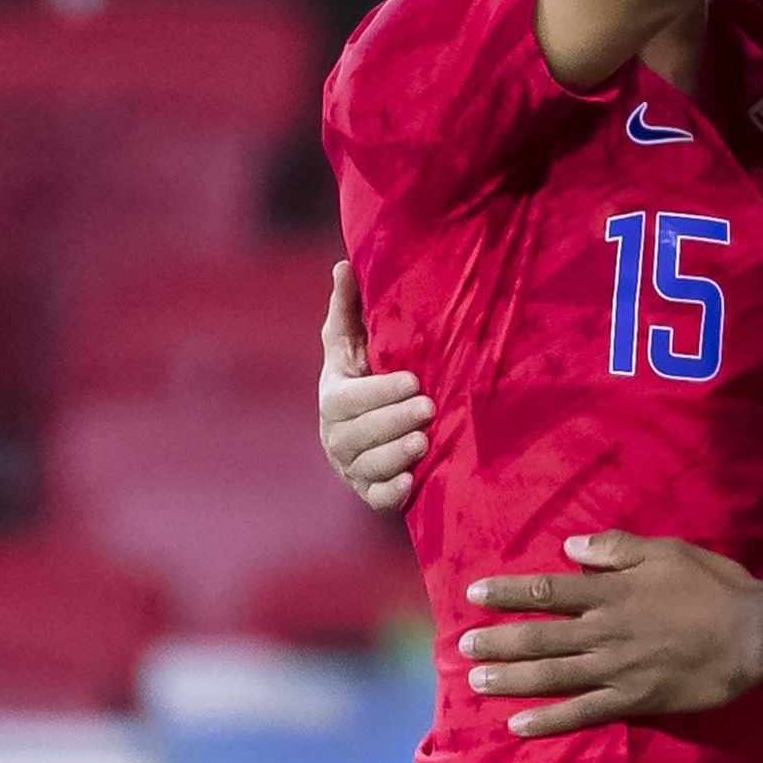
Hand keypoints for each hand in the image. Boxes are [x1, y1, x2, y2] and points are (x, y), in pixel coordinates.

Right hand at [316, 260, 432, 514]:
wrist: (381, 425)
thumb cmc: (369, 373)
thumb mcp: (357, 342)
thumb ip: (349, 308)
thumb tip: (343, 264)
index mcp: (333, 397)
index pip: (348, 399)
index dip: (379, 392)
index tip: (415, 381)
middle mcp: (336, 435)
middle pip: (356, 434)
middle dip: (392, 421)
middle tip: (429, 408)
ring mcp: (351, 467)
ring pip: (366, 467)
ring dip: (395, 455)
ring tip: (424, 442)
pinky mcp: (369, 492)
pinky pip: (376, 498)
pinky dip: (391, 492)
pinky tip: (412, 483)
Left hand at [455, 531, 762, 737]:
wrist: (754, 634)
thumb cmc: (714, 588)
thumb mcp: (667, 551)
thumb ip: (616, 549)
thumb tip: (571, 548)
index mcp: (611, 593)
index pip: (547, 592)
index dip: (508, 593)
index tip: (475, 595)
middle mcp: (605, 632)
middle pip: (539, 637)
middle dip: (497, 641)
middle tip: (461, 647)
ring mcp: (617, 670)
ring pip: (552, 676)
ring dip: (511, 679)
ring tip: (477, 681)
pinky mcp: (634, 700)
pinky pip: (584, 713)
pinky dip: (550, 721)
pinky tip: (520, 726)